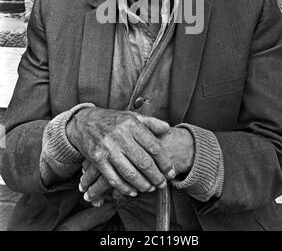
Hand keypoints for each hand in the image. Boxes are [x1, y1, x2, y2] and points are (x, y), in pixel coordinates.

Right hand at [79, 127, 194, 206]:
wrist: (84, 121)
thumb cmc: (112, 120)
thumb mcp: (131, 116)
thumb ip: (150, 122)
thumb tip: (166, 128)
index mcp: (132, 125)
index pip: (154, 147)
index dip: (165, 162)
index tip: (171, 173)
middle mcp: (121, 136)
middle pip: (144, 162)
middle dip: (156, 177)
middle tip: (162, 184)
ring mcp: (108, 148)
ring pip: (130, 173)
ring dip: (142, 184)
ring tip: (150, 188)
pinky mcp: (97, 159)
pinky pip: (113, 178)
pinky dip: (124, 188)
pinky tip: (132, 191)